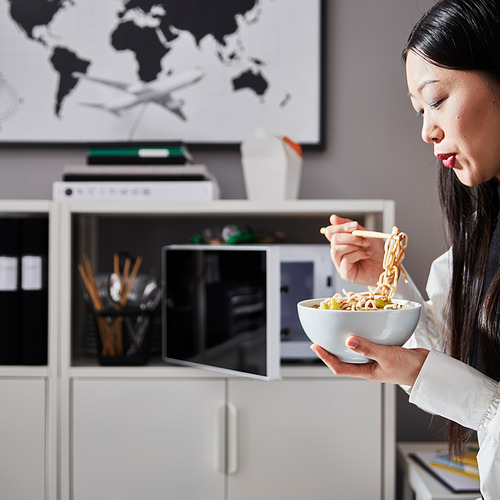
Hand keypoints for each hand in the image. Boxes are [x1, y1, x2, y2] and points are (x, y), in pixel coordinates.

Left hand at [310, 337, 428, 387]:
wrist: (428, 369)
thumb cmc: (409, 368)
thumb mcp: (387, 356)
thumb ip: (368, 348)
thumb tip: (348, 341)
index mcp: (366, 372)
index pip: (339, 367)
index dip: (325, 357)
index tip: (315, 346)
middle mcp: (367, 366)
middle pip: (343, 359)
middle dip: (331, 349)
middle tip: (320, 337)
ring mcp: (374, 360)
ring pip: (354, 351)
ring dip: (344, 343)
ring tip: (334, 331)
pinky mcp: (382, 352)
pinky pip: (366, 344)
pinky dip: (360, 337)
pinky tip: (359, 329)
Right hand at [321, 214, 384, 285]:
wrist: (388, 265)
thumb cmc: (377, 251)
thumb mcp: (364, 234)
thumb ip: (349, 226)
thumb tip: (333, 218)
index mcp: (341, 242)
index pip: (330, 232)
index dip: (340, 227)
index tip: (355, 226)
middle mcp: (339, 253)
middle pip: (333, 239)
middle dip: (350, 237)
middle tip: (364, 240)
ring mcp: (340, 264)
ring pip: (336, 250)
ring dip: (353, 246)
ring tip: (366, 247)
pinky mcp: (345, 273)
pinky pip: (345, 260)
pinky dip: (358, 255)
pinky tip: (366, 255)